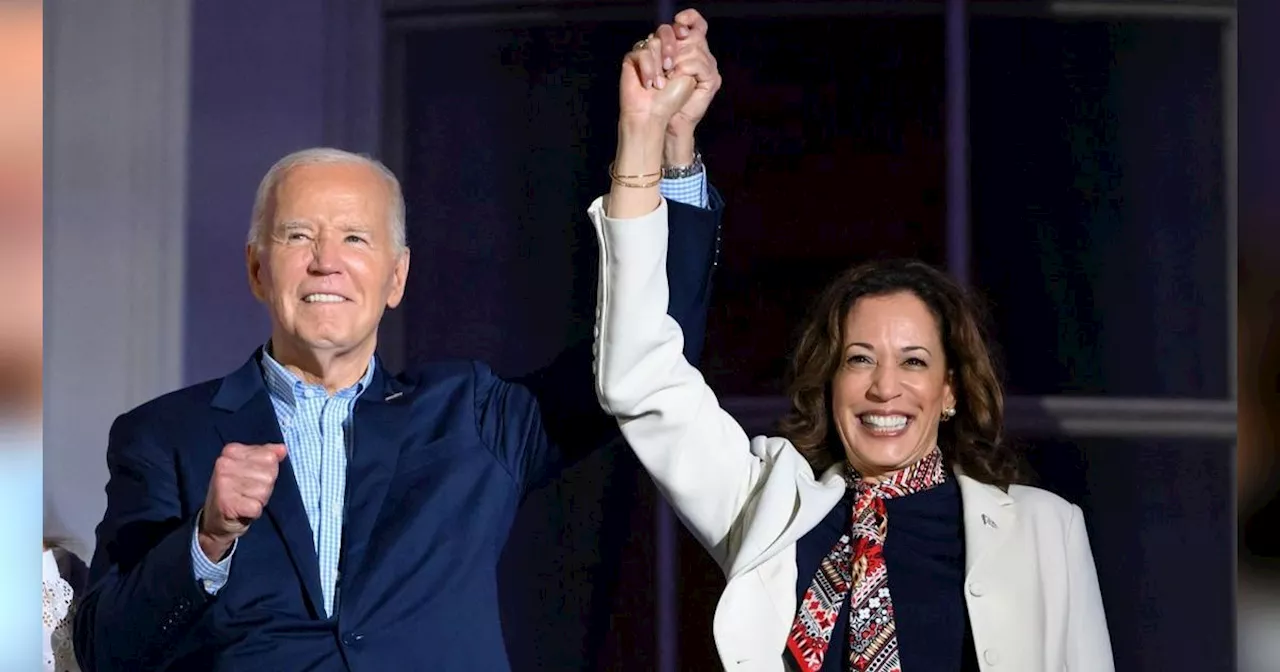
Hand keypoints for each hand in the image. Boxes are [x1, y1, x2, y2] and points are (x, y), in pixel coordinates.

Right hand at [197, 442, 287, 560]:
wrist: (215, 519)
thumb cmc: (237, 490)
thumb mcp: (251, 468)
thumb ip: (267, 455)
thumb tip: (282, 449)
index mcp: (231, 451)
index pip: (270, 457)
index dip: (267, 471)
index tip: (251, 478)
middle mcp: (224, 464)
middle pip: (268, 474)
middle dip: (264, 487)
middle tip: (248, 493)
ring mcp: (223, 483)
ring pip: (264, 490)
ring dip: (259, 500)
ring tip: (244, 500)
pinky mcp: (226, 503)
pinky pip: (256, 507)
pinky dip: (254, 512)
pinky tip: (242, 511)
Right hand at [619, 34, 697, 131]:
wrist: (652, 114)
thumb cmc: (671, 99)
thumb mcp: (689, 74)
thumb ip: (690, 53)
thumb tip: (683, 33)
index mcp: (677, 53)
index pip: (680, 29)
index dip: (683, 27)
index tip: (685, 34)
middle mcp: (661, 51)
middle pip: (666, 30)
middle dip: (670, 46)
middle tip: (671, 68)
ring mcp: (646, 54)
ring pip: (654, 41)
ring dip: (658, 65)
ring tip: (659, 84)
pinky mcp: (632, 59)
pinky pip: (641, 52)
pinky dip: (647, 69)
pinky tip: (648, 84)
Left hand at [664, 10, 720, 164]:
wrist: (659, 119)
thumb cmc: (653, 94)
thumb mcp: (653, 65)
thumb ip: (658, 47)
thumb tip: (656, 34)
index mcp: (688, 50)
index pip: (696, 23)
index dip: (688, 18)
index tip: (676, 22)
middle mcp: (702, 56)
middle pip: (692, 34)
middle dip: (670, 44)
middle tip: (660, 63)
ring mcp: (709, 68)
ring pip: (694, 48)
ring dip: (673, 60)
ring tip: (663, 76)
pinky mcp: (711, 80)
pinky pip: (697, 63)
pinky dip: (682, 69)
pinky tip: (672, 78)